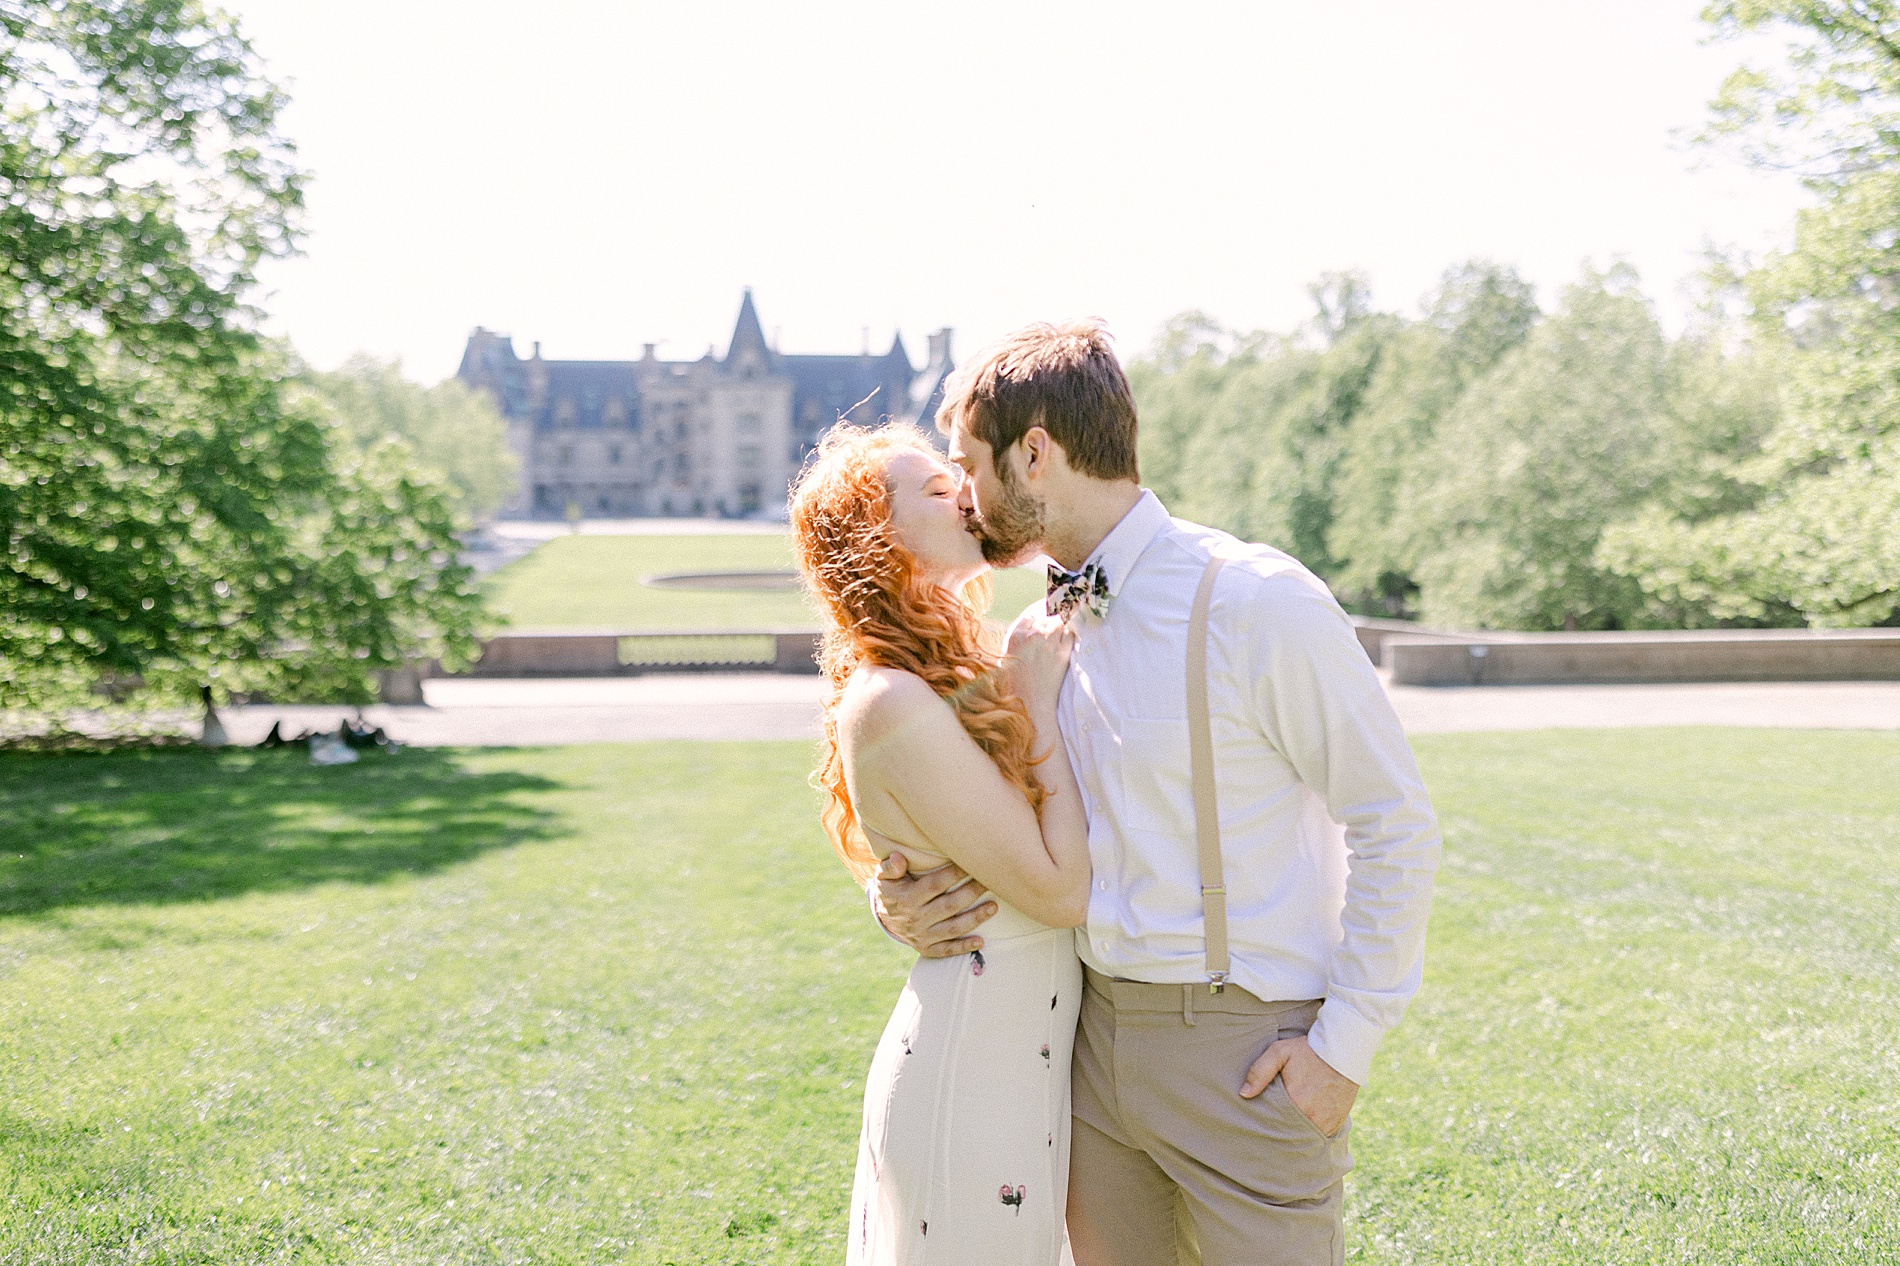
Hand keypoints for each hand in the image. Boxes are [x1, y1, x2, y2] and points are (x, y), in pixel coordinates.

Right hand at [871, 850, 997, 957]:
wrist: (883, 918)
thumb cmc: (891, 890)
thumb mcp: (884, 877)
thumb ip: (890, 867)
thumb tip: (899, 858)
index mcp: (907, 899)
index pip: (934, 885)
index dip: (954, 874)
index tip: (971, 862)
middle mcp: (916, 919)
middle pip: (949, 905)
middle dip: (971, 893)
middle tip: (990, 880)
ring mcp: (922, 936)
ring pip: (953, 928)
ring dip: (975, 918)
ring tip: (993, 907)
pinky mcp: (927, 948)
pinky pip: (947, 950)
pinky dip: (964, 947)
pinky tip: (981, 942)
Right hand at [1002, 613, 1073, 713]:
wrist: (1030, 702)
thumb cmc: (1015, 684)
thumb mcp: (1007, 659)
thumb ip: (1016, 642)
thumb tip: (1028, 632)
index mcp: (1016, 637)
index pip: (1030, 618)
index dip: (1037, 622)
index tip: (1041, 627)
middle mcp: (1032, 636)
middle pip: (1046, 619)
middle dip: (1049, 626)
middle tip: (1051, 636)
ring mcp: (1049, 643)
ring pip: (1059, 624)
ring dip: (1060, 630)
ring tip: (1058, 640)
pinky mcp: (1062, 652)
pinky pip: (1070, 635)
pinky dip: (1069, 638)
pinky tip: (1065, 646)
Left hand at [1239, 1035, 1357, 1137]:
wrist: (1343, 1052)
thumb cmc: (1308, 1051)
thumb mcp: (1280, 1052)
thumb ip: (1260, 1072)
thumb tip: (1244, 1093)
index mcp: (1295, 1104)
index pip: (1273, 1124)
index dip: (1264, 1125)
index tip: (1258, 1124)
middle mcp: (1312, 1118)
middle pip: (1289, 1134)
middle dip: (1279, 1131)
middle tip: (1269, 1130)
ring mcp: (1326, 1123)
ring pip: (1304, 1137)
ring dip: (1295, 1134)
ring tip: (1285, 1129)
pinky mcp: (1336, 1124)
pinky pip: (1319, 1136)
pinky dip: (1310, 1133)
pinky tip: (1302, 1127)